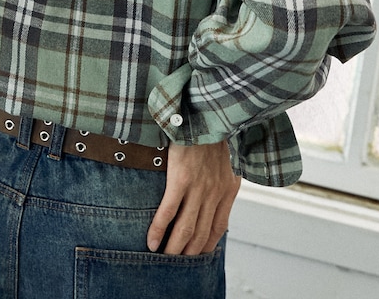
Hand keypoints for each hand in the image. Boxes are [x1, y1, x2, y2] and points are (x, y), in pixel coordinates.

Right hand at [147, 141, 240, 255]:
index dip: (207, 246)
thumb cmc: (212, 134)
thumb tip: (218, 193)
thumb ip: (223, 180)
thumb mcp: (227, 160)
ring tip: (164, 260)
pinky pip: (168, 212)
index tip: (197, 256)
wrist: (204, 115)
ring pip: (185, 228)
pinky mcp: (180, 180)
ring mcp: (197, 188)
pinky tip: (151, 242)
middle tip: (176, 264)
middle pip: (201, 233)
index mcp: (227, 190)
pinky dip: (158, 229)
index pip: (218, 228)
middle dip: (189, 253)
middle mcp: (214, 193)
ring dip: (174, 248)